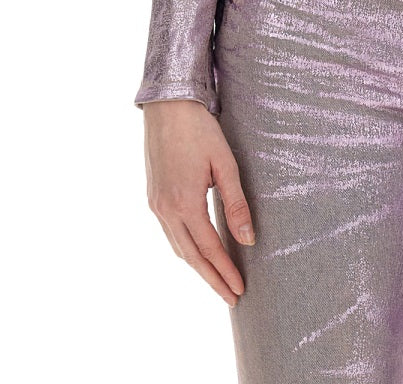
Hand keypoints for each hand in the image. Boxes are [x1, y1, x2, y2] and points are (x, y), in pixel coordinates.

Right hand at [142, 99, 254, 305]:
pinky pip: (171, 233)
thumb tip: (249, 239)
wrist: (168, 106)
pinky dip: (186, 248)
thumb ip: (236, 203)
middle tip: (232, 297)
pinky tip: (199, 251)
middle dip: (212, 278)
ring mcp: (156, 205)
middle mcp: (165, 210)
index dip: (225, 271)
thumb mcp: (225, 164)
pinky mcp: (153, 197)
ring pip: (178, 247)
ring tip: (218, 279)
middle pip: (191, 256)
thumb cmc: (200, 130)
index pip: (209, 249)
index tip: (240, 290)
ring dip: (198, 266)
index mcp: (184, 203)